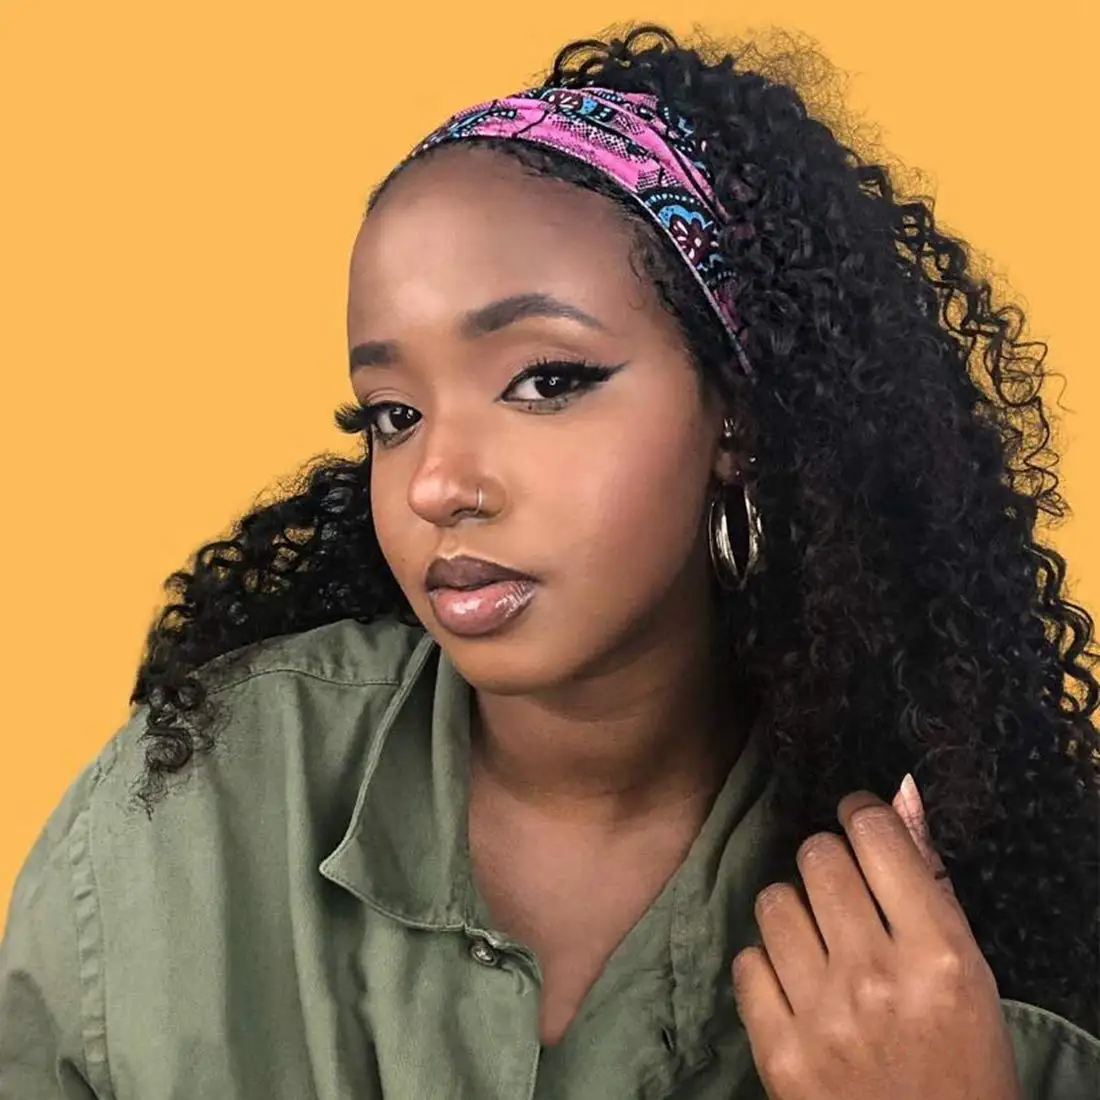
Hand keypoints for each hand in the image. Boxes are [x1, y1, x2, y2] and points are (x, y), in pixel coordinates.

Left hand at [731, 775, 1022, 1099]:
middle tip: (841, 889)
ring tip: (818, 940)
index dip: (861, 814)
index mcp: (937, 953)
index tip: (858, 820)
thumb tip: (897, 795)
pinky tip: (795, 985)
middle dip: (827, 861)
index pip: (874, 834)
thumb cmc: (963, 1061)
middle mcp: (875, 977)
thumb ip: (929, 882)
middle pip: (816, 856)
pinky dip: (768, 966)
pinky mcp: (778, 1051)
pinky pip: (747, 960)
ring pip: (773, 900)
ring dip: (793, 910)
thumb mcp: (970, 972)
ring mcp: (822, 1015)